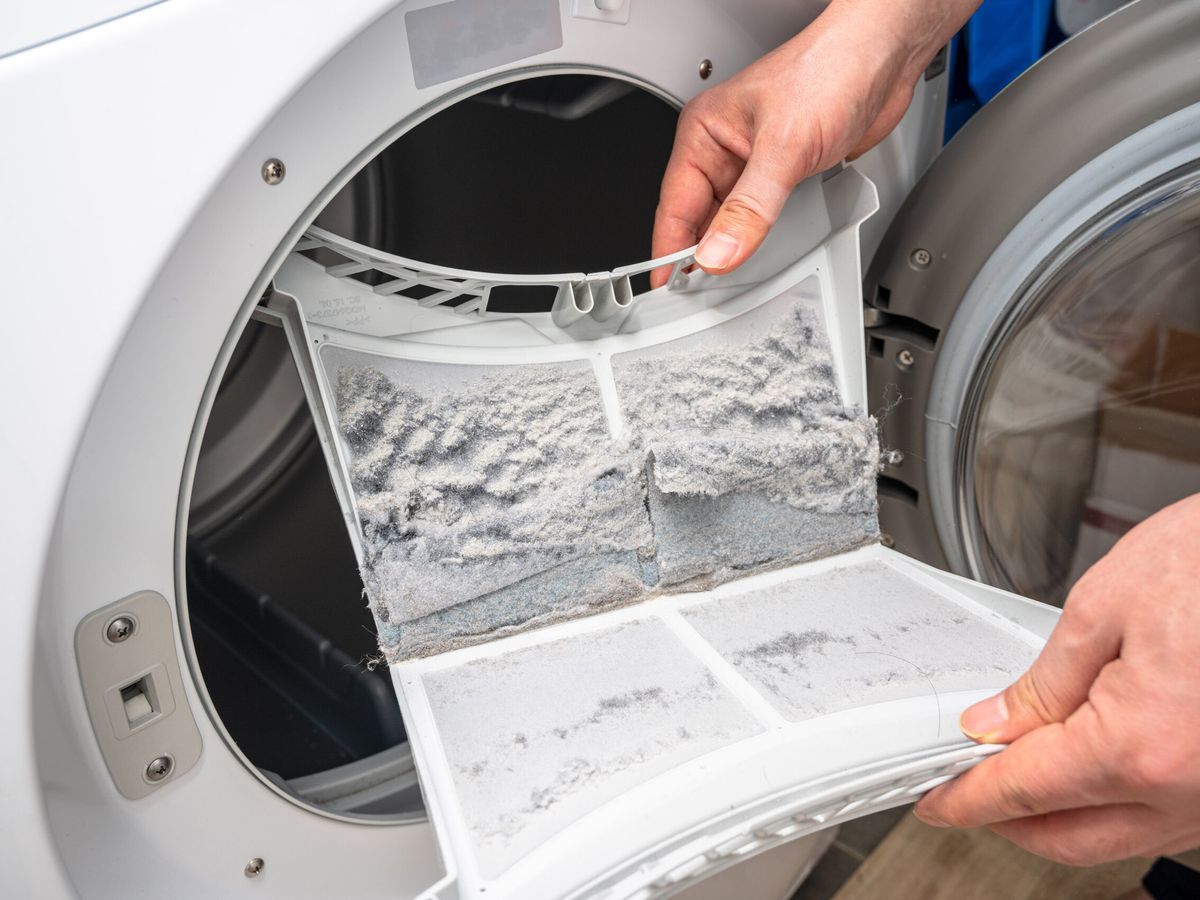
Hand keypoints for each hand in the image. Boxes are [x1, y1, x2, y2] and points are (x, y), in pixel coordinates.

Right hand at [650, 0, 977, 285]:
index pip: (674, 204)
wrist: (884, 56)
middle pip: (699, 219)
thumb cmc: (830, 70)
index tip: (667, 288)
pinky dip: (761, 240)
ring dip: (733, 248)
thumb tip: (719, 252)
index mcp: (704, 132)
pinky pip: (760, 218)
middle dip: (702, 256)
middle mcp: (724, 148)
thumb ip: (749, 208)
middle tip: (704, 296)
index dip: (669, 250)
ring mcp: (753, 163)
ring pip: (730, 222)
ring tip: (734, 279)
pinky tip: (764, 255)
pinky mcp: (783, 174)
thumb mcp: (784, 147)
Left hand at [915, 494, 1199, 864]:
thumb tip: (996, 725)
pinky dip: (1112, 805)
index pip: (1024, 791)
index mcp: (1141, 747)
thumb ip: (1043, 683)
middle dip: (1006, 820)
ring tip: (1015, 774)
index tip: (935, 801)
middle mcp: (1188, 791)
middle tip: (962, 791)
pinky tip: (1087, 770)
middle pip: (1067, 837)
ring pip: (1117, 836)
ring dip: (1060, 817)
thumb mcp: (1103, 609)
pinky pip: (1161, 819)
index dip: (965, 797)